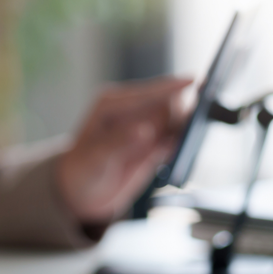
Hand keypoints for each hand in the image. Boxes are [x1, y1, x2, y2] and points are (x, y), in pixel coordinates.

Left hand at [57, 76, 192, 223]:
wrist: (81, 192)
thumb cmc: (81, 169)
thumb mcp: (95, 157)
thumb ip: (119, 143)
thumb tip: (145, 131)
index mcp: (113, 104)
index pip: (148, 92)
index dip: (170, 87)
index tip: (192, 81)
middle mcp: (132, 112)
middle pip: (168, 104)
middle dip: (179, 115)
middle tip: (179, 135)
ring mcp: (146, 128)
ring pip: (176, 122)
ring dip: (183, 131)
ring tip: (179, 148)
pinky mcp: (155, 146)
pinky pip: (176, 140)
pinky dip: (181, 146)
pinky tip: (175, 157)